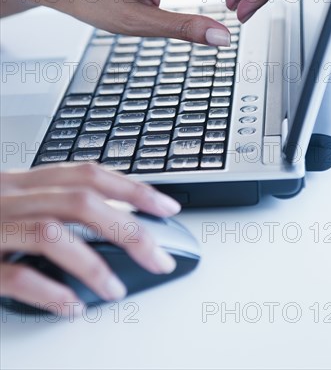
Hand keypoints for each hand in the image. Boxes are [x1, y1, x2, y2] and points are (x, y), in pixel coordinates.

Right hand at [0, 163, 180, 314]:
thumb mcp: (14, 199)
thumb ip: (54, 202)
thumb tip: (114, 215)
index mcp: (24, 180)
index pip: (89, 173)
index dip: (133, 186)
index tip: (167, 206)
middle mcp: (9, 196)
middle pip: (80, 201)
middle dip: (128, 229)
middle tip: (159, 258)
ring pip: (51, 233)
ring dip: (92, 265)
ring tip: (115, 291)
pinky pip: (13, 274)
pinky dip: (48, 291)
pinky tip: (71, 306)